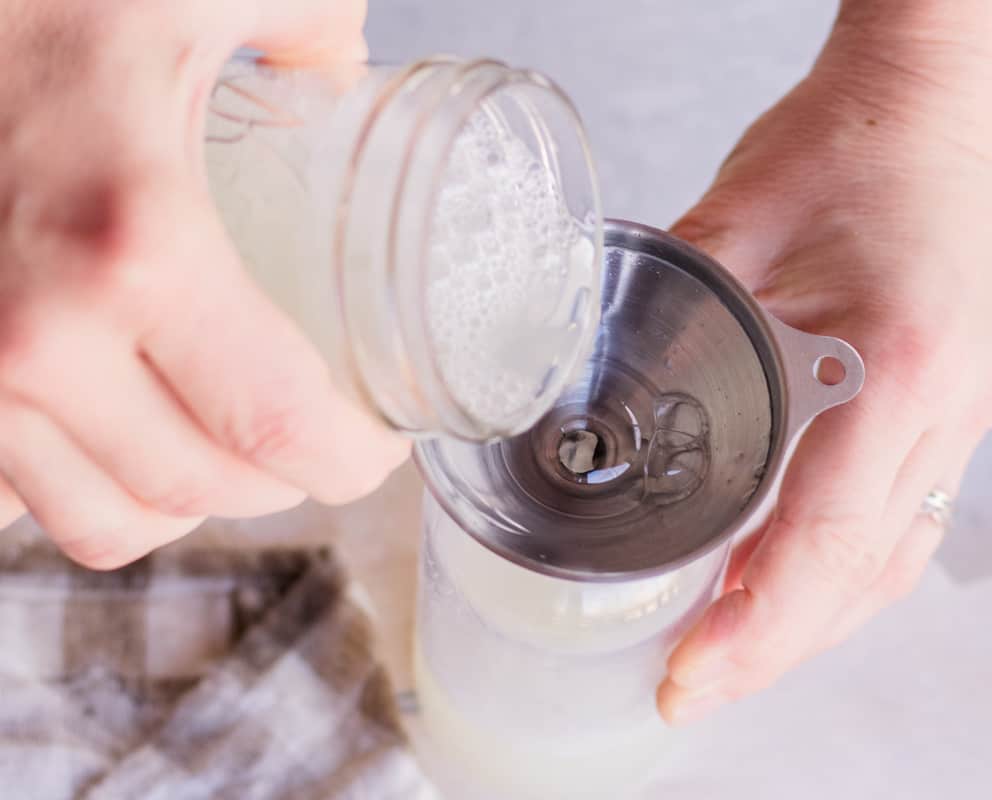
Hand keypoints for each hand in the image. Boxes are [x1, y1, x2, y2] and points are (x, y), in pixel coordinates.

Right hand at [0, 0, 407, 568]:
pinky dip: (92, 489)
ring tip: (232, 450)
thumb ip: (303, 21)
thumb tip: (340, 68)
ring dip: (189, 500)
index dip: (348, 459)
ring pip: (107, 518)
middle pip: (199, 487)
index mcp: (137, 248)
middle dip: (283, 480)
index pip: (278, 425)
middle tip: (320, 442)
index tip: (376, 444)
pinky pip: (21, 497)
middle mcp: (37, 336)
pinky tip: (129, 440)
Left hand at [657, 31, 991, 723]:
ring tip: (728, 652)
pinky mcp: (957, 407)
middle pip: (864, 573)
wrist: (932, 104)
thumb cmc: (846, 142)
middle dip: (773, 648)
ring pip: (893, 561)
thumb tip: (586, 392)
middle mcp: (949, 404)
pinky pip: (905, 519)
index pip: (826, 538)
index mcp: (896, 363)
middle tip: (689, 686)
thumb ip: (661, 319)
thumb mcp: (731, 222)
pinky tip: (786, 583)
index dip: (757, 629)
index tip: (690, 678)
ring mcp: (967, 411)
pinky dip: (842, 569)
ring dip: (811, 619)